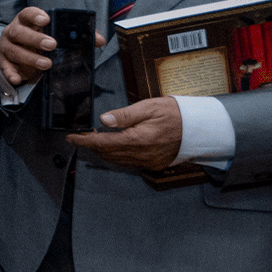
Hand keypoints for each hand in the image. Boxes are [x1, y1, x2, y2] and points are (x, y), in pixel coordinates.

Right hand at [0, 7, 104, 86]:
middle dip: (35, 38)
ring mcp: (6, 47)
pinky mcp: (3, 62)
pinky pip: (4, 68)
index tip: (47, 19)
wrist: (16, 54)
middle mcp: (13, 32)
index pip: (27, 13)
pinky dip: (11, 74)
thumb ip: (76, 36)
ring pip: (13, 50)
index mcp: (26, 21)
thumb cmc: (38, 41)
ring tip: (46, 64)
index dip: (35, 15)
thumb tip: (99, 40)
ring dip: (29, 58)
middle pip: (18, 32)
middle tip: (52, 45)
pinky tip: (19, 79)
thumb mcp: (54, 35)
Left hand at [68, 97, 183, 169]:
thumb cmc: (175, 113)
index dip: (85, 141)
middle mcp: (142, 154)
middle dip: (92, 145)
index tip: (71, 137)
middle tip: (84, 134)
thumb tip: (104, 120)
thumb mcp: (149, 107)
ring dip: (103, 150)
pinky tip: (115, 145)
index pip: (103, 143)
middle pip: (107, 153)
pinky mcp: (154, 164)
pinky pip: (128, 162)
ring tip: (97, 137)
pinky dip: (117, 155)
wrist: (200, 127)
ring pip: (116, 160)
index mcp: (138, 139)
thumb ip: (125, 115)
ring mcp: (148, 162)